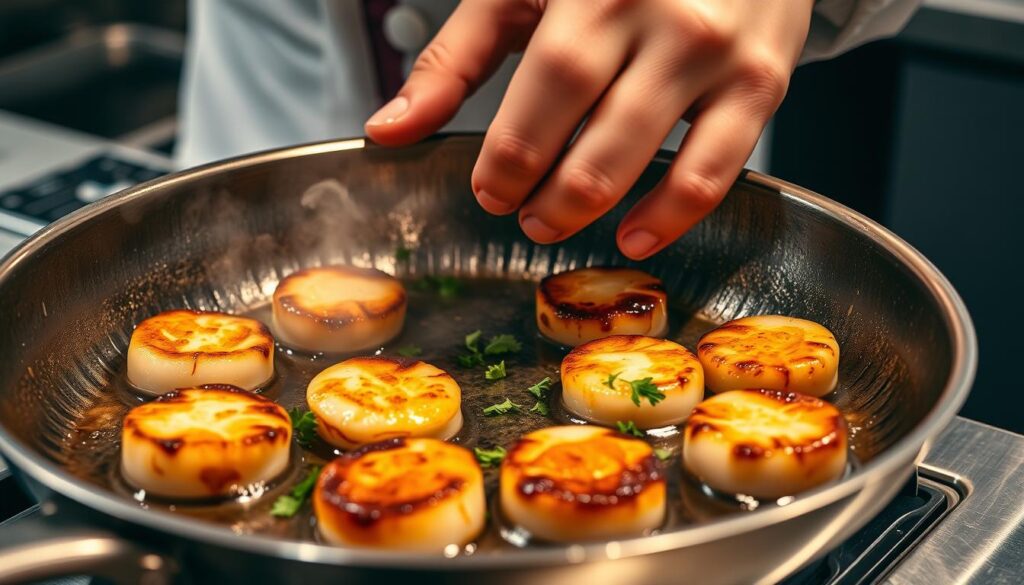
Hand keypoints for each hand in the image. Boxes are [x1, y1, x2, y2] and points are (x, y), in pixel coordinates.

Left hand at [365, 0, 814, 258]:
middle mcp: (664, 15)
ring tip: (556, 224)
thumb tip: (388, 132)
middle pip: (594, 132)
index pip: (548, 87)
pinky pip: (717, 169)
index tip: (490, 190)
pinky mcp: (763, 82)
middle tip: (523, 216)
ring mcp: (718, 52)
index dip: (512, 154)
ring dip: (592, 208)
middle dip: (547, 194)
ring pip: (647, 157)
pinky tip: (635, 235)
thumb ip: (455, 58)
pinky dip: (673, 215)